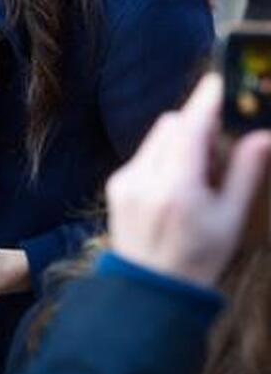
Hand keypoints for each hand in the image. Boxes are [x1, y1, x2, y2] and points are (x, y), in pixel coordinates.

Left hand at [106, 73, 270, 286]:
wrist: (151, 292)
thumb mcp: (229, 219)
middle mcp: (145, 178)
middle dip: (196, 124)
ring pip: (156, 137)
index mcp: (177, 187)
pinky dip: (163, 156)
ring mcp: (126, 180)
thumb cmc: (197, 259)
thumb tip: (262, 137)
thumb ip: (245, 173)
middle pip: (171, 125)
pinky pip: (144, 155)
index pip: (190, 127)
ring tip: (199, 172)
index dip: (206, 100)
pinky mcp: (117, 185)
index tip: (219, 82)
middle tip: (219, 143)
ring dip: (180, 139)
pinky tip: (177, 185)